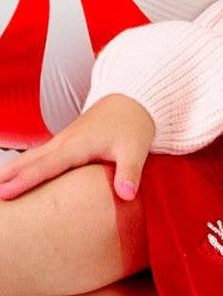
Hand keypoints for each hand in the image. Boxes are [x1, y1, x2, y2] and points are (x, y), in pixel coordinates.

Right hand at [0, 95, 155, 201]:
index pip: (47, 165)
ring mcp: (62, 141)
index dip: (25, 180)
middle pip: (30, 161)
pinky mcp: (64, 142)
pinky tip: (11, 177)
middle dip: (7, 176)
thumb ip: (129, 173)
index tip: (4, 193)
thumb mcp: (136, 149)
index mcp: (78, 145)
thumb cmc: (133, 125)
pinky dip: (22, 166)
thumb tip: (127, 195)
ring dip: (10, 171)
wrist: (133, 100)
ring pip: (30, 157)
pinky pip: (38, 156)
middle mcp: (64, 142)